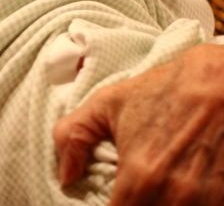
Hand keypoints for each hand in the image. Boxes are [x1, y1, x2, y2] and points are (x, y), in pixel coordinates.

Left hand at [53, 43, 223, 204]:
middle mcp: (175, 195)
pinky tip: (179, 194)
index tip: (109, 199)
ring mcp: (207, 200)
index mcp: (141, 176)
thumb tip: (65, 177)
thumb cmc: (162, 90)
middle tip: (128, 194)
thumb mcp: (106, 103)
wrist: (221, 81)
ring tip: (152, 193)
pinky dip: (189, 205)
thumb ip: (73, 138)